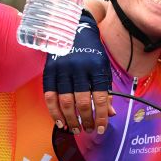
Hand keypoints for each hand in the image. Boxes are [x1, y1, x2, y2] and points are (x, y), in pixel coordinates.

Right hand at [43, 10, 113, 133]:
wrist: (73, 29)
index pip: (102, 97)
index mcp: (96, 67)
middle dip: (86, 120)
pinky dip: (54, 111)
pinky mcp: (49, 70)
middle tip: (88, 130)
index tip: (102, 129)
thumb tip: (111, 114)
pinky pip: (50, 96)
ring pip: (65, 101)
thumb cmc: (91, 53)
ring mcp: (63, 69)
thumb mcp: (104, 68)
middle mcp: (79, 68)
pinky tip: (60, 121)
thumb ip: (107, 91)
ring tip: (75, 129)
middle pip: (82, 102)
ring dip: (70, 119)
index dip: (102, 116)